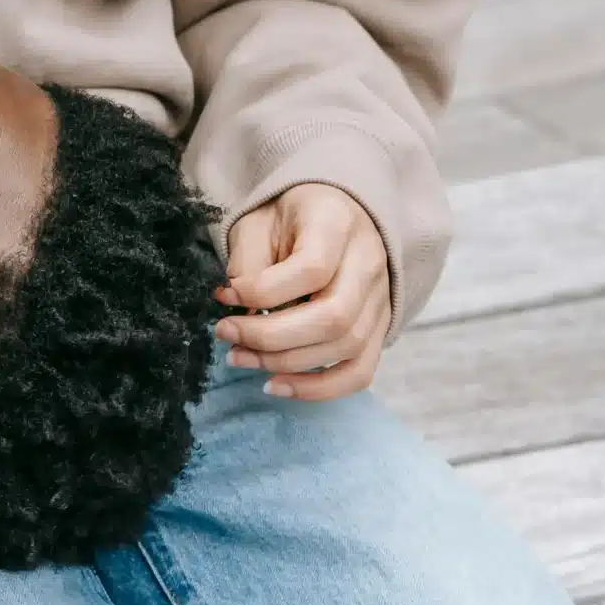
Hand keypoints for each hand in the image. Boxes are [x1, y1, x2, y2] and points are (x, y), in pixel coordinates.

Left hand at [214, 182, 390, 402]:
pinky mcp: (378, 329)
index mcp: (338, 223)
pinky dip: (318, 389)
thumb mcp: (259, 220)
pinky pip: (359, 372)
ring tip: (239, 357)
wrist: (331, 215)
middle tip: (226, 333)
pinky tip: (276, 385)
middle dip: (269, 336)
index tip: (224, 294)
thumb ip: (249, 260)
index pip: (312, 268)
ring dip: (285, 363)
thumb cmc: (288, 218)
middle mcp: (369, 263)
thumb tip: (238, 309)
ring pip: (345, 348)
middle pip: (333, 317)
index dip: (262, 291)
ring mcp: (380, 299)